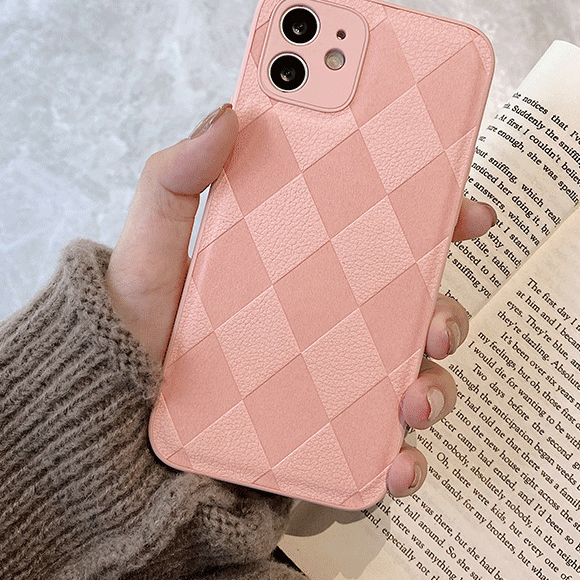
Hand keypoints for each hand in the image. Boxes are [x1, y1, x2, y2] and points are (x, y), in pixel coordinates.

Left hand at [106, 103, 495, 497]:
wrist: (113, 432)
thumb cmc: (133, 334)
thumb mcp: (149, 252)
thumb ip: (175, 182)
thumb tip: (227, 114)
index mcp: (303, 263)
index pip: (382, 230)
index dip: (435, 216)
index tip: (466, 207)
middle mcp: (330, 319)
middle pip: (415, 305)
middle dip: (448, 307)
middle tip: (438, 316)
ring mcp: (335, 380)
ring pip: (413, 375)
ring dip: (436, 383)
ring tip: (413, 397)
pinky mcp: (328, 439)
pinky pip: (383, 451)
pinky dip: (405, 460)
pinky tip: (395, 465)